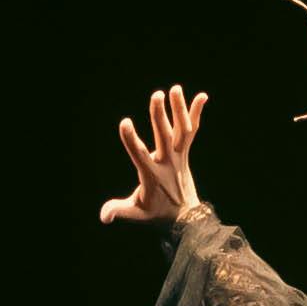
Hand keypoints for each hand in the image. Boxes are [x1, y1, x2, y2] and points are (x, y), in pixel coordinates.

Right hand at [100, 81, 207, 227]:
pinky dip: (196, 113)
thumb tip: (103, 217)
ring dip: (179, 109)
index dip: (132, 139)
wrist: (185, 217)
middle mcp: (168, 163)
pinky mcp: (185, 152)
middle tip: (156, 95)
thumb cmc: (156, 213)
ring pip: (182, 130)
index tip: (125, 123)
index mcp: (152, 175)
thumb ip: (119, 210)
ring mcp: (179, 156)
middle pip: (164, 136)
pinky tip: (203, 96)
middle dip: (159, 116)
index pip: (140, 155)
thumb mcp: (136, 214)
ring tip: (176, 88)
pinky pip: (192, 130)